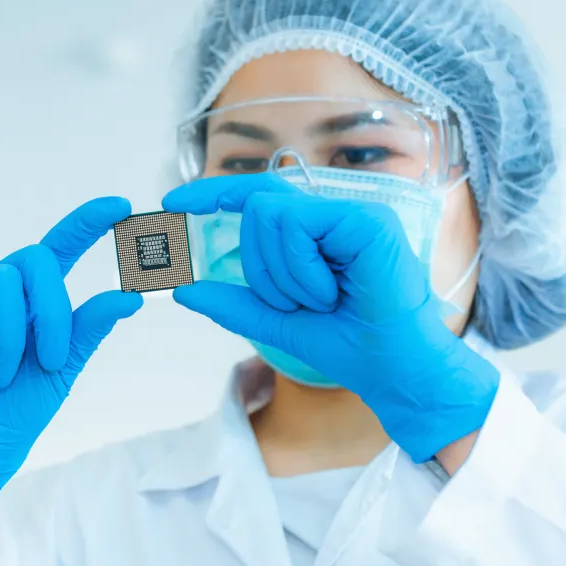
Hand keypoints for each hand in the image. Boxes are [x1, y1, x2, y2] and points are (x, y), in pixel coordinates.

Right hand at [0, 197, 142, 521]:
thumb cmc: (16, 410)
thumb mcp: (63, 368)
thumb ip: (89, 328)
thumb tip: (130, 296)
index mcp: (34, 300)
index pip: (61, 246)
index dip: (88, 222)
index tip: (121, 205)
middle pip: (34, 258)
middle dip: (51, 311)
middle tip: (50, 359)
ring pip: (0, 279)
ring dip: (10, 337)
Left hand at [163, 174, 498, 462]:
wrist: (393, 371)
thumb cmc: (350, 345)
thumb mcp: (277, 323)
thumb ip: (235, 304)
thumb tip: (184, 290)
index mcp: (316, 232)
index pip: (256, 197)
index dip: (212, 194)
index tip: (172, 204)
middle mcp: (334, 214)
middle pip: (257, 208)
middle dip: (259, 266)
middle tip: (294, 303)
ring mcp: (352, 213)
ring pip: (271, 214)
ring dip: (281, 273)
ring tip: (319, 300)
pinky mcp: (366, 220)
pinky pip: (300, 225)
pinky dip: (300, 268)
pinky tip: (329, 292)